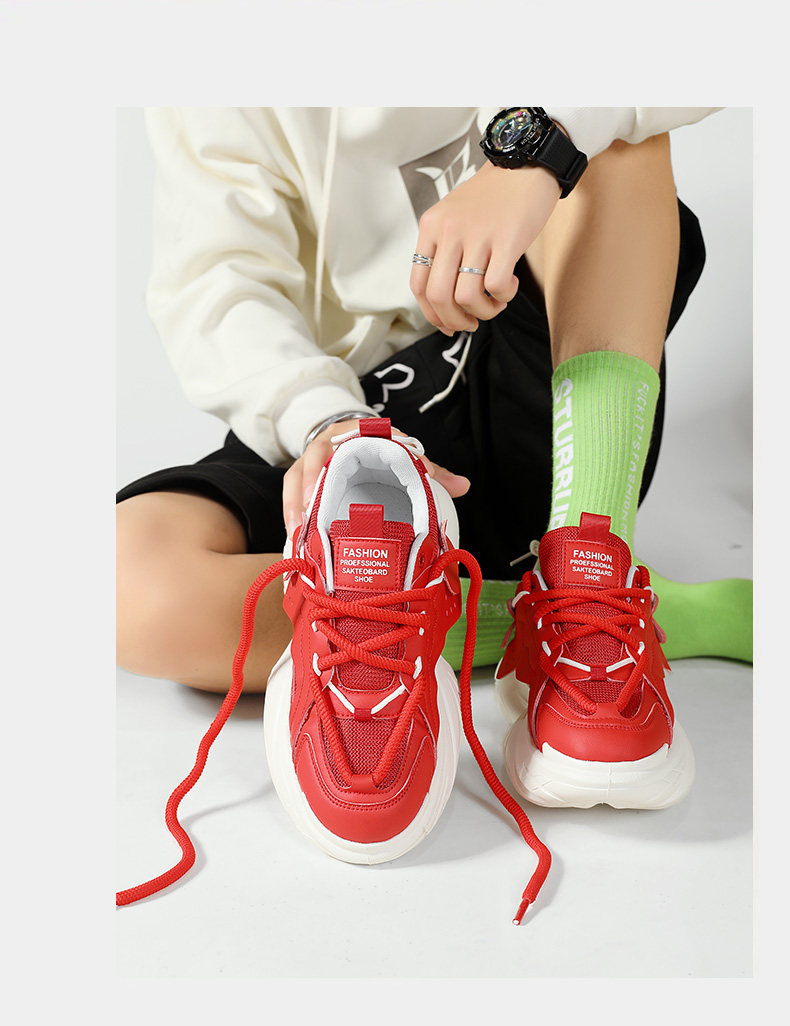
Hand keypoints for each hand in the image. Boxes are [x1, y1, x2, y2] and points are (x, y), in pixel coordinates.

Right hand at [282, 419, 470, 538]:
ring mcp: (309, 461)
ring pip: (295, 478)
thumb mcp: (399, 452)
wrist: (349, 437)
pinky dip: (291, 516)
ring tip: (298, 531)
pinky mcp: (299, 480)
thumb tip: (463, 486)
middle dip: (308, 483)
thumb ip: (426, 467)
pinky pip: (290, 496)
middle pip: (313, 458)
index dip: (358, 452)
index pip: (353, 437)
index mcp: (354, 432)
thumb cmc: (376, 447)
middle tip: (308, 510)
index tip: (351, 470)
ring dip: (294, 504)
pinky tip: (296, 538)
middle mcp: (328, 443)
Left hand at [410, 160, 560, 334]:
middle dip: (454, 320)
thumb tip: (445, 303)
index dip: (431, 314)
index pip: (417, 285)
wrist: (527, 163)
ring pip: (465, 297)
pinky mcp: (507, 239)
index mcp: (431, 226)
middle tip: (471, 322)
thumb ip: (445, 252)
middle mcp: (449, 230)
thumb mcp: (454, 217)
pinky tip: (510, 286)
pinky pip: (495, 287)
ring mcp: (478, 234)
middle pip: (438, 296)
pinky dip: (502, 297)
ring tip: (495, 303)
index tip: (447, 323)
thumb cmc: (493, 197)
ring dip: (482, 312)